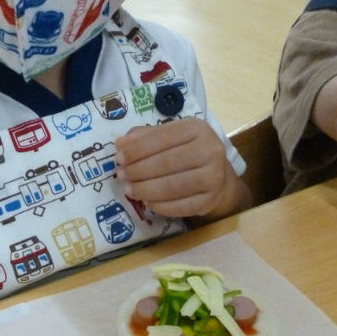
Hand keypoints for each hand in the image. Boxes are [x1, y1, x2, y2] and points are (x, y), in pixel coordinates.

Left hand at [115, 118, 250, 220]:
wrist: (218, 175)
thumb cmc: (186, 152)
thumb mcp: (170, 136)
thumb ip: (145, 137)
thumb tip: (120, 144)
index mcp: (198, 129)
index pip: (162, 138)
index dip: (137, 149)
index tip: (118, 157)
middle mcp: (210, 150)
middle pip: (167, 163)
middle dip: (139, 170)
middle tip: (121, 175)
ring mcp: (214, 177)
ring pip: (173, 186)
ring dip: (146, 189)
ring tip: (130, 190)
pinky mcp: (211, 199)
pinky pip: (181, 207)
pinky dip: (161, 206)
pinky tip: (147, 202)